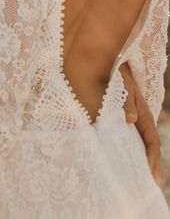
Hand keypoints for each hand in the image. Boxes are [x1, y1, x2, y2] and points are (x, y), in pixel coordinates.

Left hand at [120, 63, 160, 184]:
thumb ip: (127, 101)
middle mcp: (137, 122)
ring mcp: (126, 123)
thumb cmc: (116, 76)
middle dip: (147, 168)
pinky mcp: (113, 122)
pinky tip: (113, 164)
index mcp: (143, 116)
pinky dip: (120, 154)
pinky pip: (120, 141)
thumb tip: (130, 118)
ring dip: (134, 163)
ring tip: (131, 183)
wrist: (101, 65)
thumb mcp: (123, 86)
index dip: (153, 159)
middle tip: (145, 188)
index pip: (152, 142)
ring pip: (133, 147)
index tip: (150, 175)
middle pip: (145, 149)